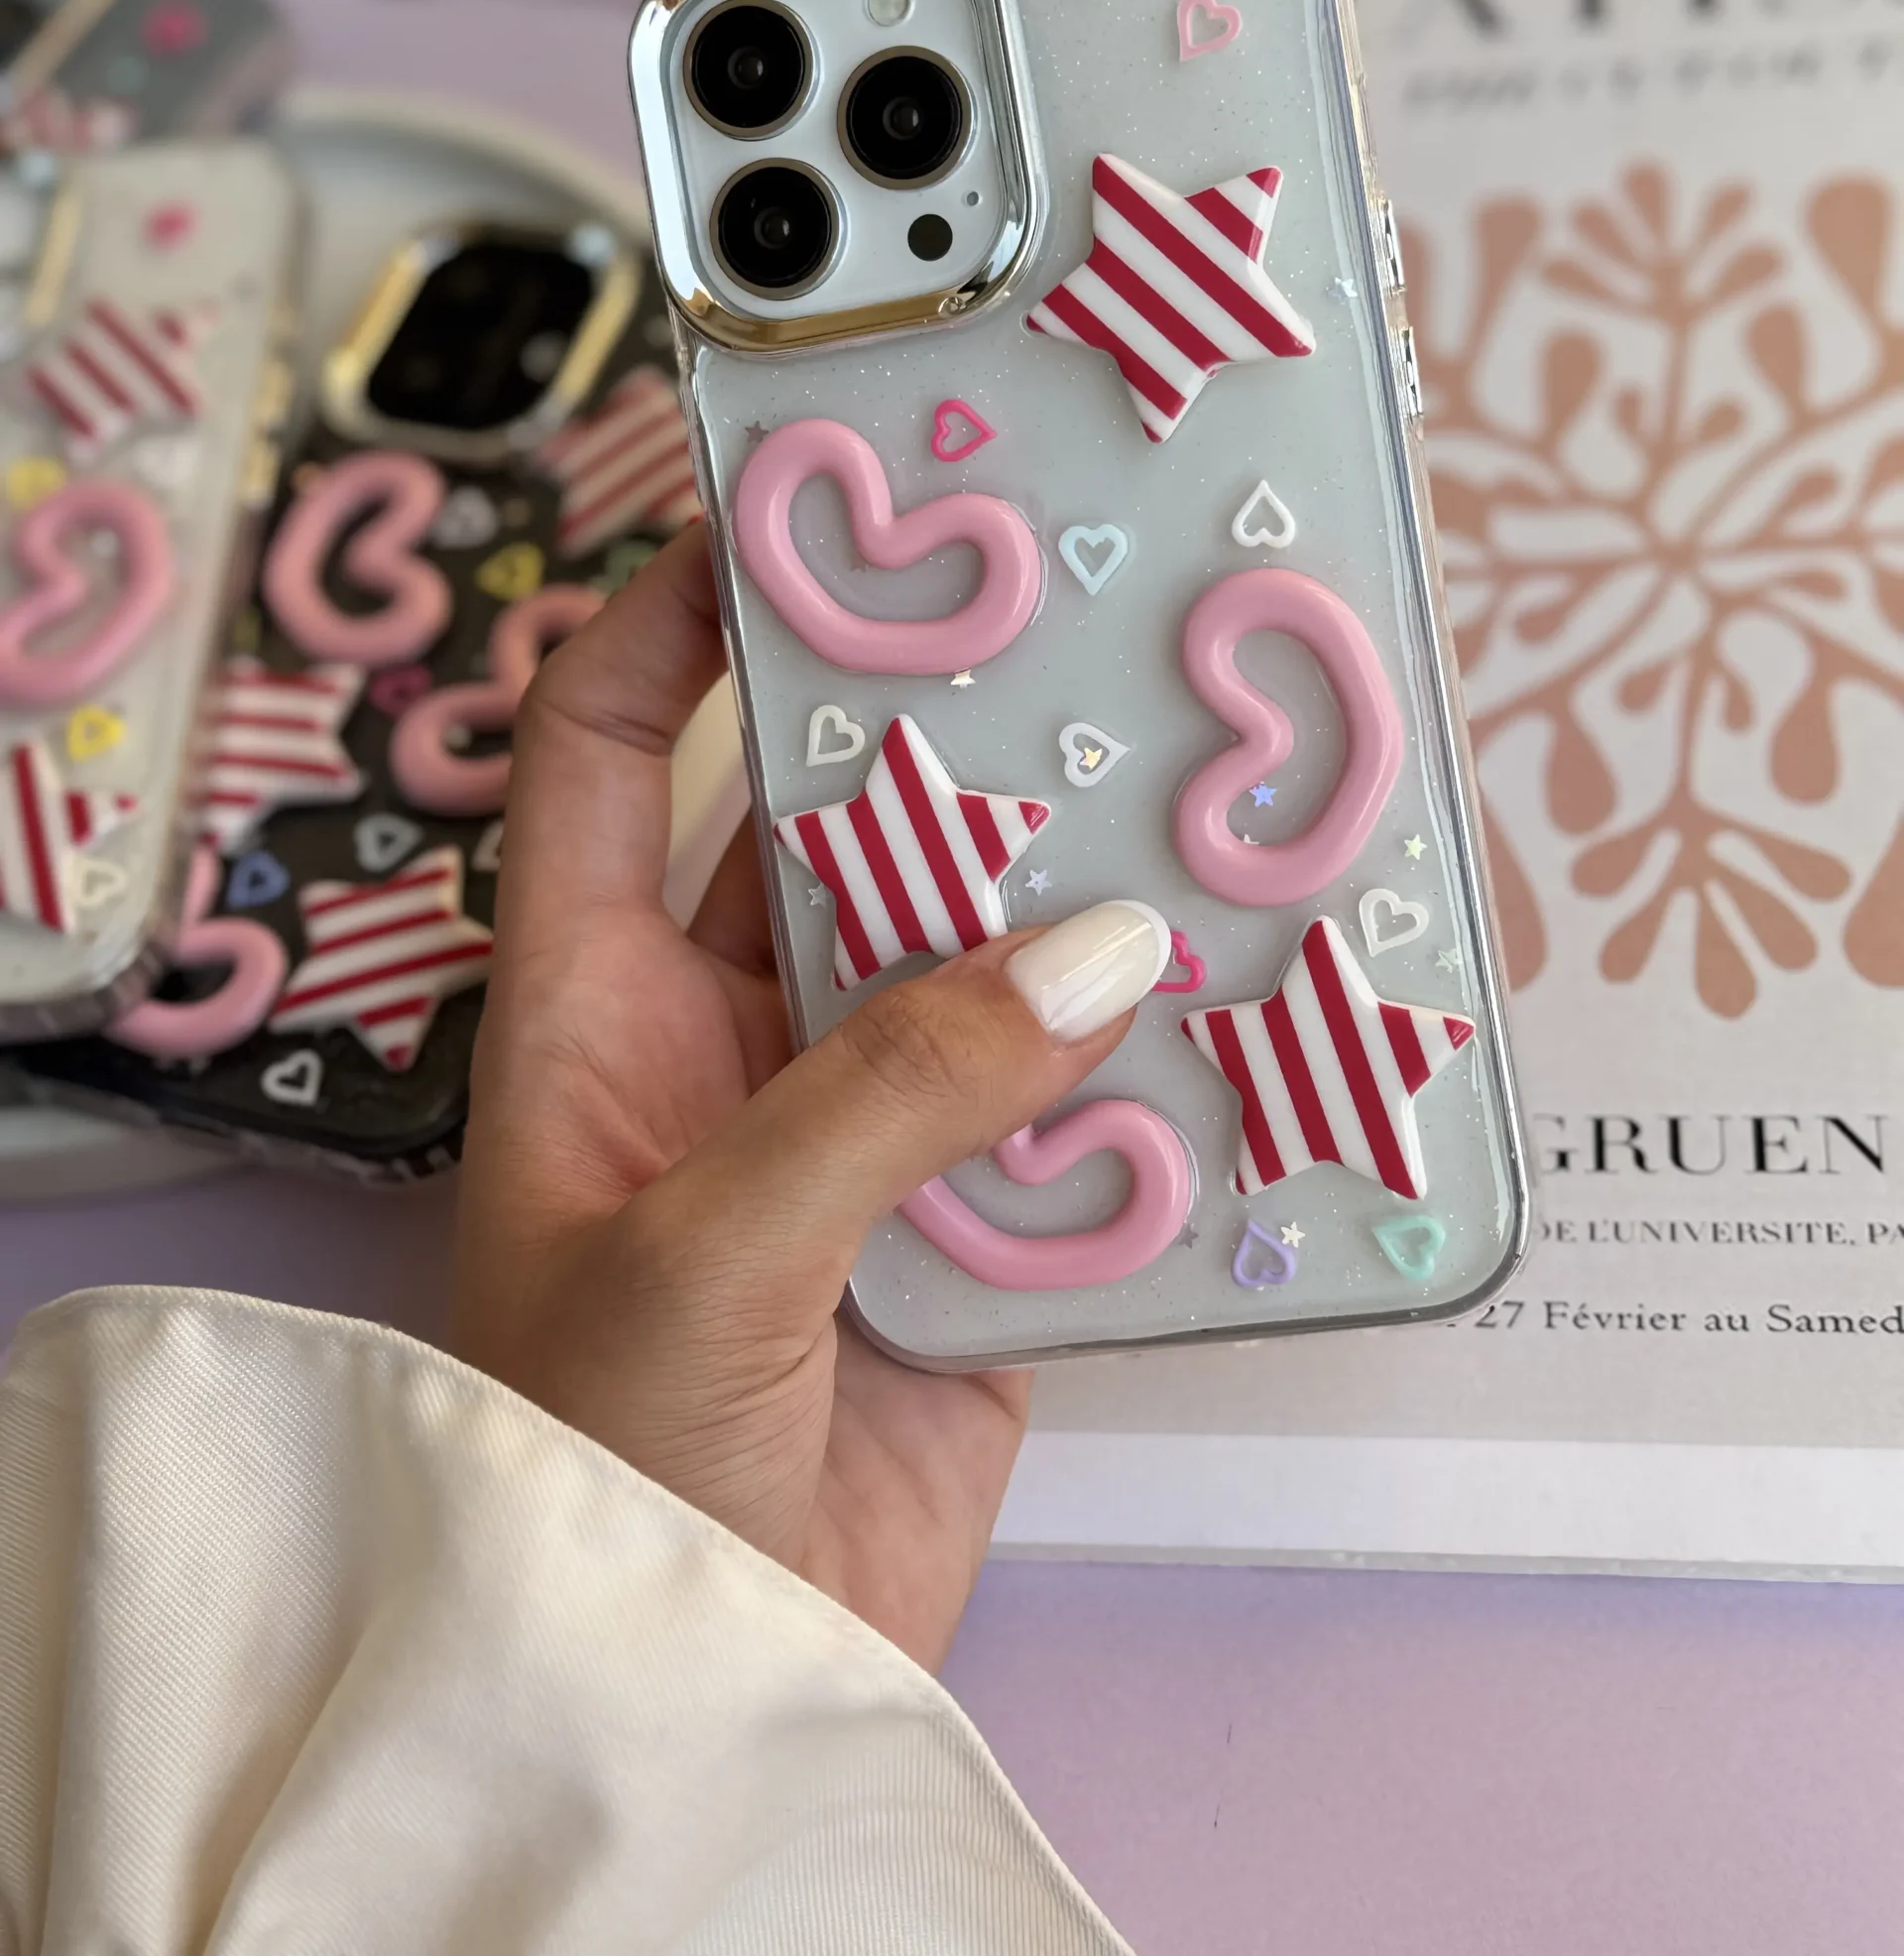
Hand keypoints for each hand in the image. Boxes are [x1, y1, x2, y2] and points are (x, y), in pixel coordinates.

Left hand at [453, 528, 1169, 1669]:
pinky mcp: (976, 1242)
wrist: (687, 1704)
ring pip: (974, 969)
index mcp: (596, 1012)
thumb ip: (890, 1090)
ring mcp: (857, 1141)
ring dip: (1068, 906)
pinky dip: (1152, 1073)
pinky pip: (1074, 1117)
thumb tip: (1093, 948)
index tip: (781, 511)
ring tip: (1182, 801)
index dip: (670, 619)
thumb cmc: (590, 1476)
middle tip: (1062, 640)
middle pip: (832, 835)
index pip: (605, 756)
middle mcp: (726, 1051)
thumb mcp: (707, 1250)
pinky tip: (1237, 1009)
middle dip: (938, 744)